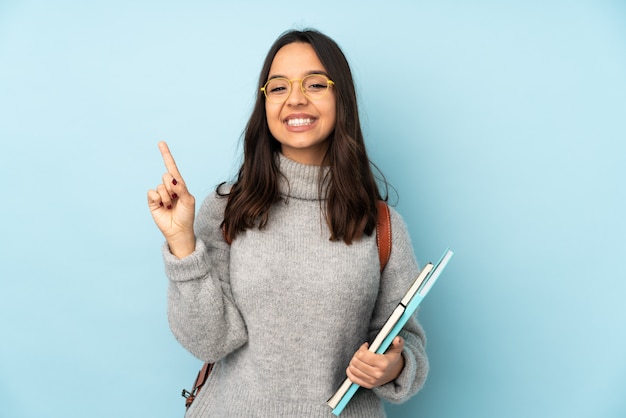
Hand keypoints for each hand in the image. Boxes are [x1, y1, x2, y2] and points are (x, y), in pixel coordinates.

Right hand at [147, 141, 195, 257]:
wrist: (179, 230)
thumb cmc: (187, 215)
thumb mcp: (188, 200)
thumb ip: (181, 188)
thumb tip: (171, 178)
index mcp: (179, 184)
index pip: (172, 167)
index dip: (166, 155)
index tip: (161, 142)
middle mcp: (169, 187)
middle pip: (166, 176)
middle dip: (173, 188)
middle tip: (176, 200)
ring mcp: (160, 194)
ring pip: (161, 186)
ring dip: (167, 198)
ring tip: (170, 206)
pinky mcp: (152, 201)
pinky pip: (152, 193)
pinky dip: (158, 199)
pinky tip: (162, 207)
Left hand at [346, 336, 404, 388]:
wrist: (395, 372)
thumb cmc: (392, 358)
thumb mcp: (396, 349)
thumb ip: (398, 342)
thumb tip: (397, 339)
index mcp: (383, 364)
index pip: (363, 355)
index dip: (362, 348)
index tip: (366, 346)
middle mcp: (377, 374)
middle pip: (356, 361)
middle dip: (357, 354)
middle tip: (362, 352)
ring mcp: (372, 381)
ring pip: (353, 369)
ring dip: (353, 361)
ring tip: (359, 358)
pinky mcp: (368, 385)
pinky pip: (352, 378)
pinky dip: (350, 371)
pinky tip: (355, 365)